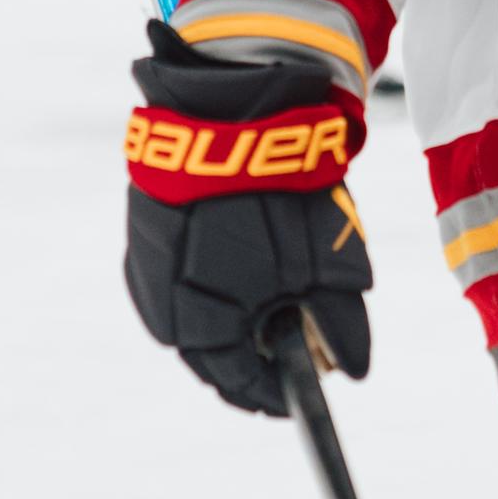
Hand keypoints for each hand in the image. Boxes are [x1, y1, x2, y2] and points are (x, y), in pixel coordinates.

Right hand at [123, 21, 373, 415]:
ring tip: (280, 287)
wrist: (230, 109)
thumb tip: (349, 370)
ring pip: (197, 313)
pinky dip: (217, 276)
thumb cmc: (281, 193)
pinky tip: (248, 252)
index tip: (313, 382)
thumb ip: (338, 327)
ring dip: (237, 311)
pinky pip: (183, 275)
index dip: (282, 390)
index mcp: (202, 328)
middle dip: (261, 348)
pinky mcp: (148, 231)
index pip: (242, 385)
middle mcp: (163, 308)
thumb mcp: (328, 267)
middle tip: (303, 333)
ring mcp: (148, 268)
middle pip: (217, 352)